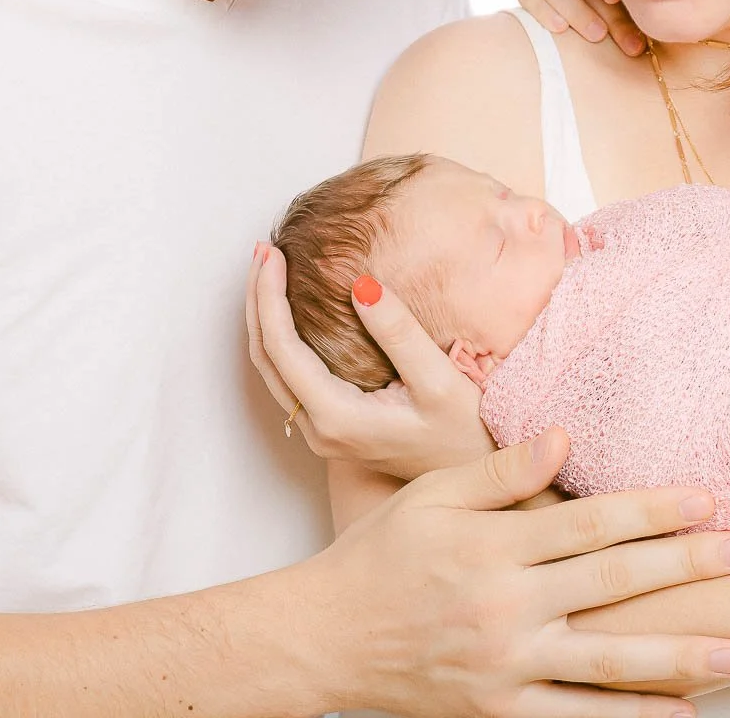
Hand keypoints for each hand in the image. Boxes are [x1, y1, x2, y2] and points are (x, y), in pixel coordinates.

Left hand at [246, 242, 494, 480]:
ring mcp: (322, 431)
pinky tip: (290, 310)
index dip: (271, 297)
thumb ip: (399, 333)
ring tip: (268, 271)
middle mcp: (319, 429)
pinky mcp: (333, 425)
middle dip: (258, 300)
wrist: (471, 480)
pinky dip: (281, 337)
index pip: (282, 348)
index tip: (275, 254)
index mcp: (336, 418)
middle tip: (263, 250)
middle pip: (264, 357)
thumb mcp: (439, 380)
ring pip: (272, 368)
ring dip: (266, 318)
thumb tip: (360, 285)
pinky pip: (289, 376)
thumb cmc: (466, 434)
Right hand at [301, 426, 729, 717]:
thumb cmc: (376, 558)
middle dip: (685, 566)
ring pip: (605, 660)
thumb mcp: (430, 498)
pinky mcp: (497, 711)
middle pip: (612, 582)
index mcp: (492, 547)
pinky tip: (679, 714)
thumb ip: (499, 472)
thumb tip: (565, 436)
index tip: (709, 499)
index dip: (653, 509)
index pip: (590, 522)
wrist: (320, 641)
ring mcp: (504, 665)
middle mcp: (505, 607)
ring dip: (675, 654)